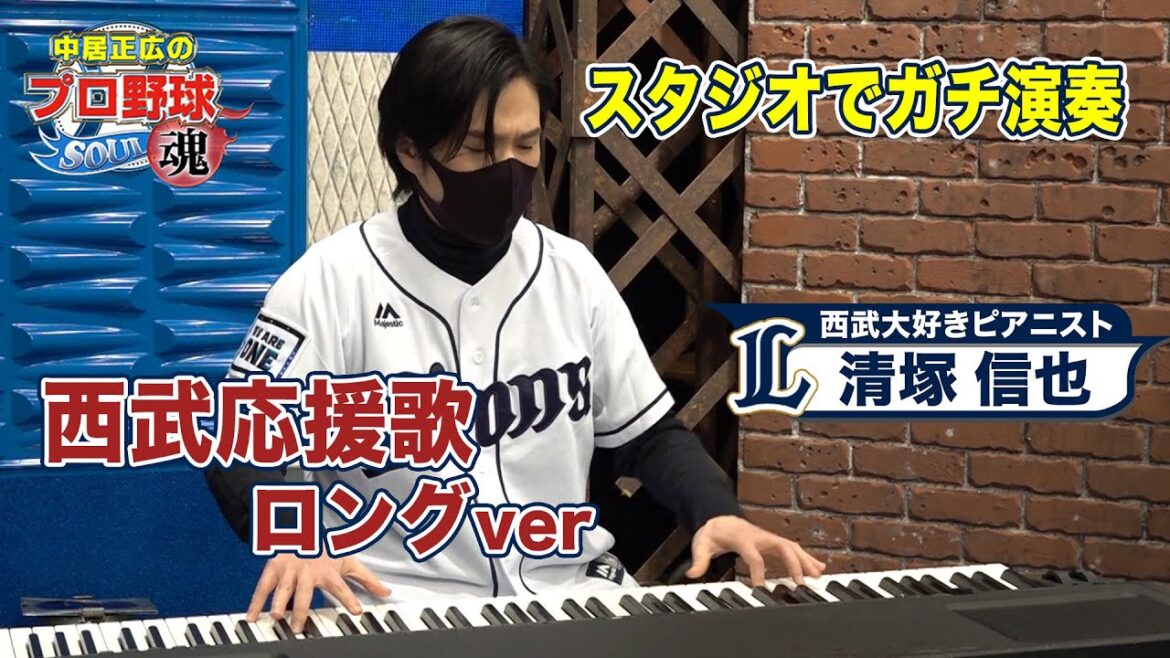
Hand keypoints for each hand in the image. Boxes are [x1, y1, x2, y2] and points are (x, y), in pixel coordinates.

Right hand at [246, 554, 390, 632]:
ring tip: (277, 617)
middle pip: (304, 592)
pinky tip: (252, 617)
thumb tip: (387, 592)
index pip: (340, 587)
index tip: (356, 612)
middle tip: (299, 628)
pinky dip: (256, 602)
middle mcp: (308, 570)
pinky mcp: (274, 568)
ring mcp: (289, 569)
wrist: (303, 527)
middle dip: (302, 609)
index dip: (349, 598)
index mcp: (328, 571)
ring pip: (282, 588)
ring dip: (278, 602)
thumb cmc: (327, 551)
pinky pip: (263, 586)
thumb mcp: (349, 561)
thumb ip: (367, 579)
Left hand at [686, 515, 825, 586]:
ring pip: (792, 547)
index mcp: (743, 538)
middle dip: (793, 564)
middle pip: (782, 547)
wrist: (718, 517)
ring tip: (818, 576)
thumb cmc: (713, 532)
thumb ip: (698, 559)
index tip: (761, 589)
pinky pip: (793, 549)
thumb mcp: (701, 543)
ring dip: (806, 560)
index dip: (758, 572)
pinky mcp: (773, 542)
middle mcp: (760, 536)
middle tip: (801, 582)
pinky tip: (819, 567)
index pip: (754, 556)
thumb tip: (692, 573)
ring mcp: (769, 538)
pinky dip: (807, 557)